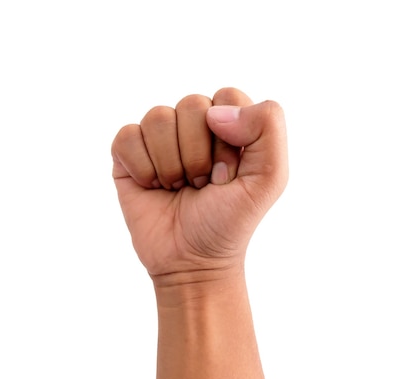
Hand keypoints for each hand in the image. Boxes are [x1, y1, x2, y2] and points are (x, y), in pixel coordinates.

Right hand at [111, 87, 287, 283]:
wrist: (191, 261)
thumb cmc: (229, 221)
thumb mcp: (269, 179)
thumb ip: (268, 129)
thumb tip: (215, 111)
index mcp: (229, 124)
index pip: (227, 97)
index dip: (228, 139)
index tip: (229, 174)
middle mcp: (193, 125)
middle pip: (191, 105)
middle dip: (198, 155)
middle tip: (203, 184)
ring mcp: (159, 138)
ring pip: (158, 118)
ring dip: (171, 165)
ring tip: (178, 187)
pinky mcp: (128, 154)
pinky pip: (127, 137)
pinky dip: (142, 169)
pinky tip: (153, 187)